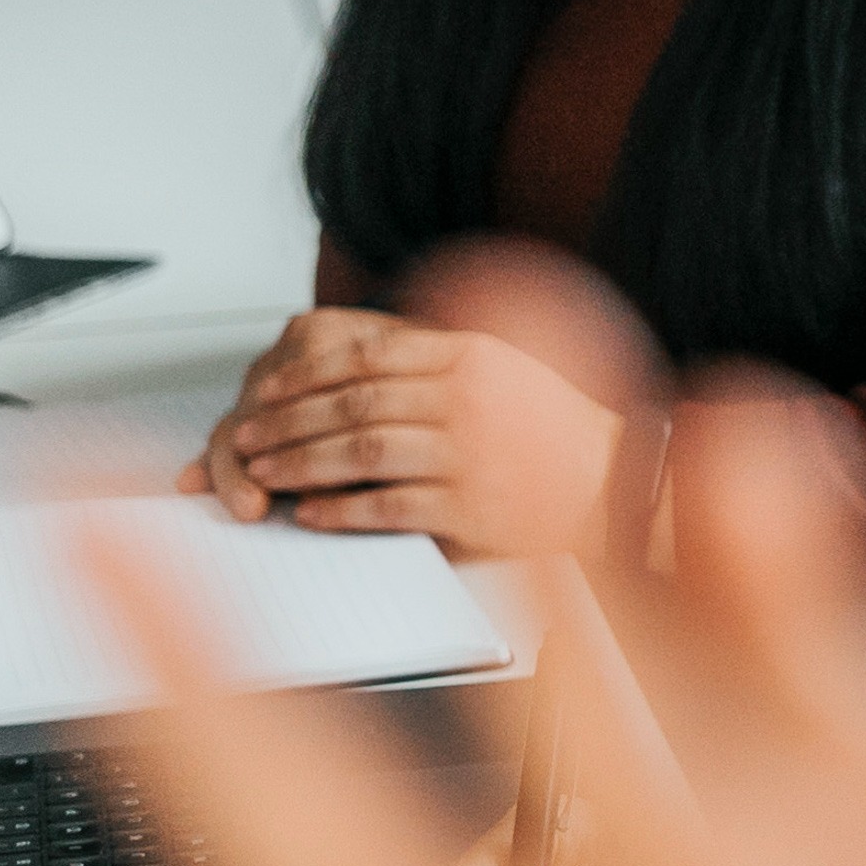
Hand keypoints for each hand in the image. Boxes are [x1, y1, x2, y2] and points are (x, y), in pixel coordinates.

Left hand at [185, 281, 632, 557]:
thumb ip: (436, 355)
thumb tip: (356, 351)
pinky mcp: (474, 505)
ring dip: (302, 464)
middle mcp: (469, 394)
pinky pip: (389, 505)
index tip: (263, 392)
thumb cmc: (557, 430)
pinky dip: (342, 510)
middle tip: (246, 438)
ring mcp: (473, 450)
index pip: (363, 355)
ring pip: (361, 450)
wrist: (620, 484)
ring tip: (265, 474)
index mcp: (469, 352)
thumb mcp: (504, 366)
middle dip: (286, 422)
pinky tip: (312, 514)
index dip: (303, 374)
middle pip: (352, 402)